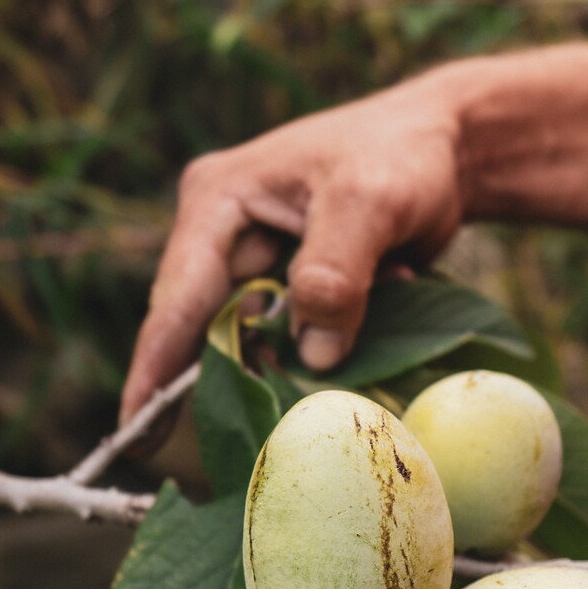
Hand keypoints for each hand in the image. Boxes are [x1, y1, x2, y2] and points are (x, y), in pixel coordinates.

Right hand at [121, 75, 464, 422]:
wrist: (451, 145)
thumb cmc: (404, 155)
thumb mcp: (370, 203)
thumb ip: (334, 274)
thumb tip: (311, 354)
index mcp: (218, 199)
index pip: (179, 298)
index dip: (157, 369)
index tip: (135, 433)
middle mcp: (223, 231)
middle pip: (205, 326)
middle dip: (221, 379)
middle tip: (217, 443)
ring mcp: (257, 258)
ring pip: (251, 337)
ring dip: (285, 360)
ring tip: (299, 389)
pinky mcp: (292, 281)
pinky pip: (290, 334)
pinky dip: (319, 345)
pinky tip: (360, 332)